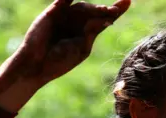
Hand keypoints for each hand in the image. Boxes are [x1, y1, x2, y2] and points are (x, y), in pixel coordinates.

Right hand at [0, 0, 129, 111]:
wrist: (37, 64)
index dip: (116, 10)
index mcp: (86, 34)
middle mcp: (77, 23)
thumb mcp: (82, 48)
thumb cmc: (60, 61)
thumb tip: (106, 17)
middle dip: (104, 11)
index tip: (128, 0)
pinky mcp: (54, 11)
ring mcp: (66, 16)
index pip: (104, 19)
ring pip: (83, 6)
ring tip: (102, 12)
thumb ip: (93, 32)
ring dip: (93, 9)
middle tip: (113, 11)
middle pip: (95, 12)